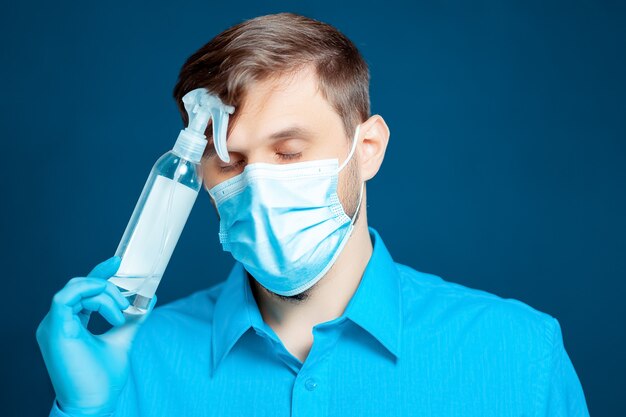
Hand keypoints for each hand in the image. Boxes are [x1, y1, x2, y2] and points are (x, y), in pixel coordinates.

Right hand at [36, 256, 156, 415]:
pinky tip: (112, 310)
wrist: (95, 402)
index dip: (99, 273)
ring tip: (121, 313)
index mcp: (70, 323)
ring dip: (104, 294)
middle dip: (107, 285)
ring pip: (76, 289)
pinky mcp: (55, 330)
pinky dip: (90, 294)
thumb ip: (133, 319)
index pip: (82, 289)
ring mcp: (53, 325)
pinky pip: (64, 298)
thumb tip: (148, 298)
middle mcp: (58, 322)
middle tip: (127, 302)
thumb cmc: (102, 378)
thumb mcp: (122, 339)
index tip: (118, 261)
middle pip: (80, 285)